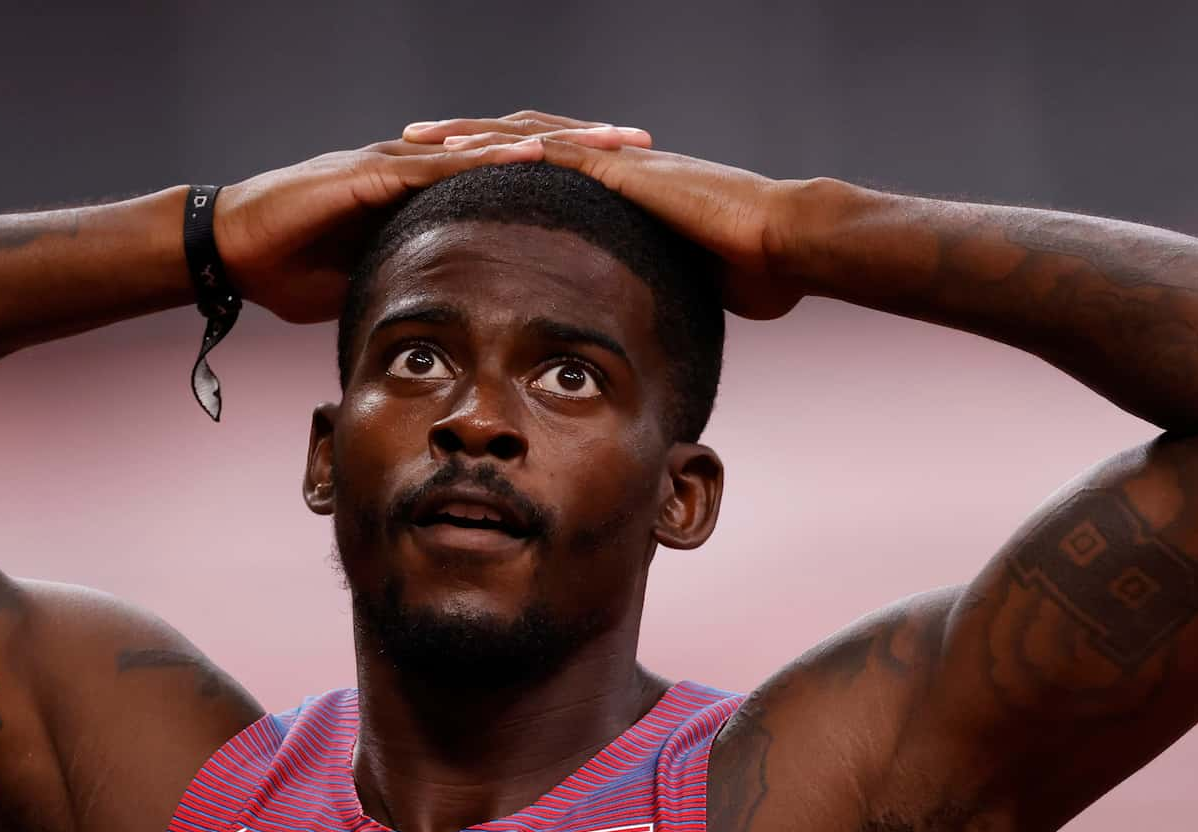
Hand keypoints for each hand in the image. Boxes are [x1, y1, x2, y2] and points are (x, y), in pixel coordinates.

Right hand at [216, 115, 648, 323]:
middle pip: (515, 143)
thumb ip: (422, 293)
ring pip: (487, 142)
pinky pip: (438, 163)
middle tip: (642, 143)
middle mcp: (419, 163)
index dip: (569, 174)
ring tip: (608, 142)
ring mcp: (396, 161)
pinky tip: (532, 154)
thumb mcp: (379, 287)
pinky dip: (485, 158)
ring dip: (551, 141)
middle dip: (580, 144)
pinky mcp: (369, 172)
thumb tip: (459, 332)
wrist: (229, 252)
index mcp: (428, 192)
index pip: (511, 173)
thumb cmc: (294, 272)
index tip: (627, 182)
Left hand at [400, 116, 804, 319]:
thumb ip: (663, 294)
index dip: (497, 166)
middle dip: (464, 140)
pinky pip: (552, 152)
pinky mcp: (623, 170)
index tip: (450, 175)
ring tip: (415, 137)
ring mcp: (617, 161)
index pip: (548, 167)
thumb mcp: (693, 287)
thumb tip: (656, 330)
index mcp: (624, 189)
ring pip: (525, 134)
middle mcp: (614, 164)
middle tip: (409, 141)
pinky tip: (463, 152)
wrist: (787, 245)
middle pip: (522, 139)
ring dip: (467, 135)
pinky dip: (505, 149)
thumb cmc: (758, 272)